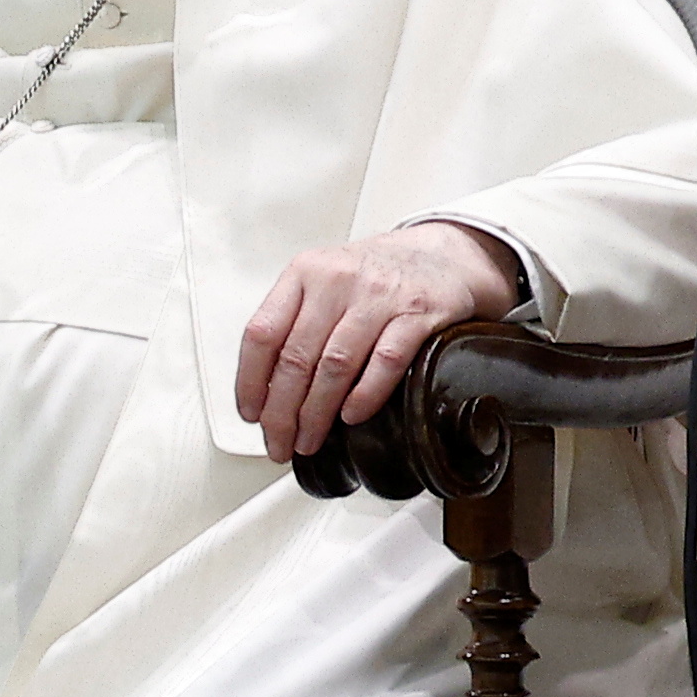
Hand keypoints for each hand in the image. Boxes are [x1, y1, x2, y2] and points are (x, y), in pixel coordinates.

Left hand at [235, 222, 524, 463]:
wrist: (446, 254)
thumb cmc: (379, 276)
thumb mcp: (326, 281)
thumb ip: (296, 323)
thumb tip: (266, 390)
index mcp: (304, 273)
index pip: (262, 333)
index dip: (250, 382)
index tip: (251, 414)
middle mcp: (337, 280)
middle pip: (296, 358)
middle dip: (282, 413)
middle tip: (279, 442)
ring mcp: (378, 296)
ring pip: (335, 365)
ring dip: (317, 413)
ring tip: (309, 440)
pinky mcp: (418, 313)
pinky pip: (385, 362)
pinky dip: (365, 395)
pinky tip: (352, 417)